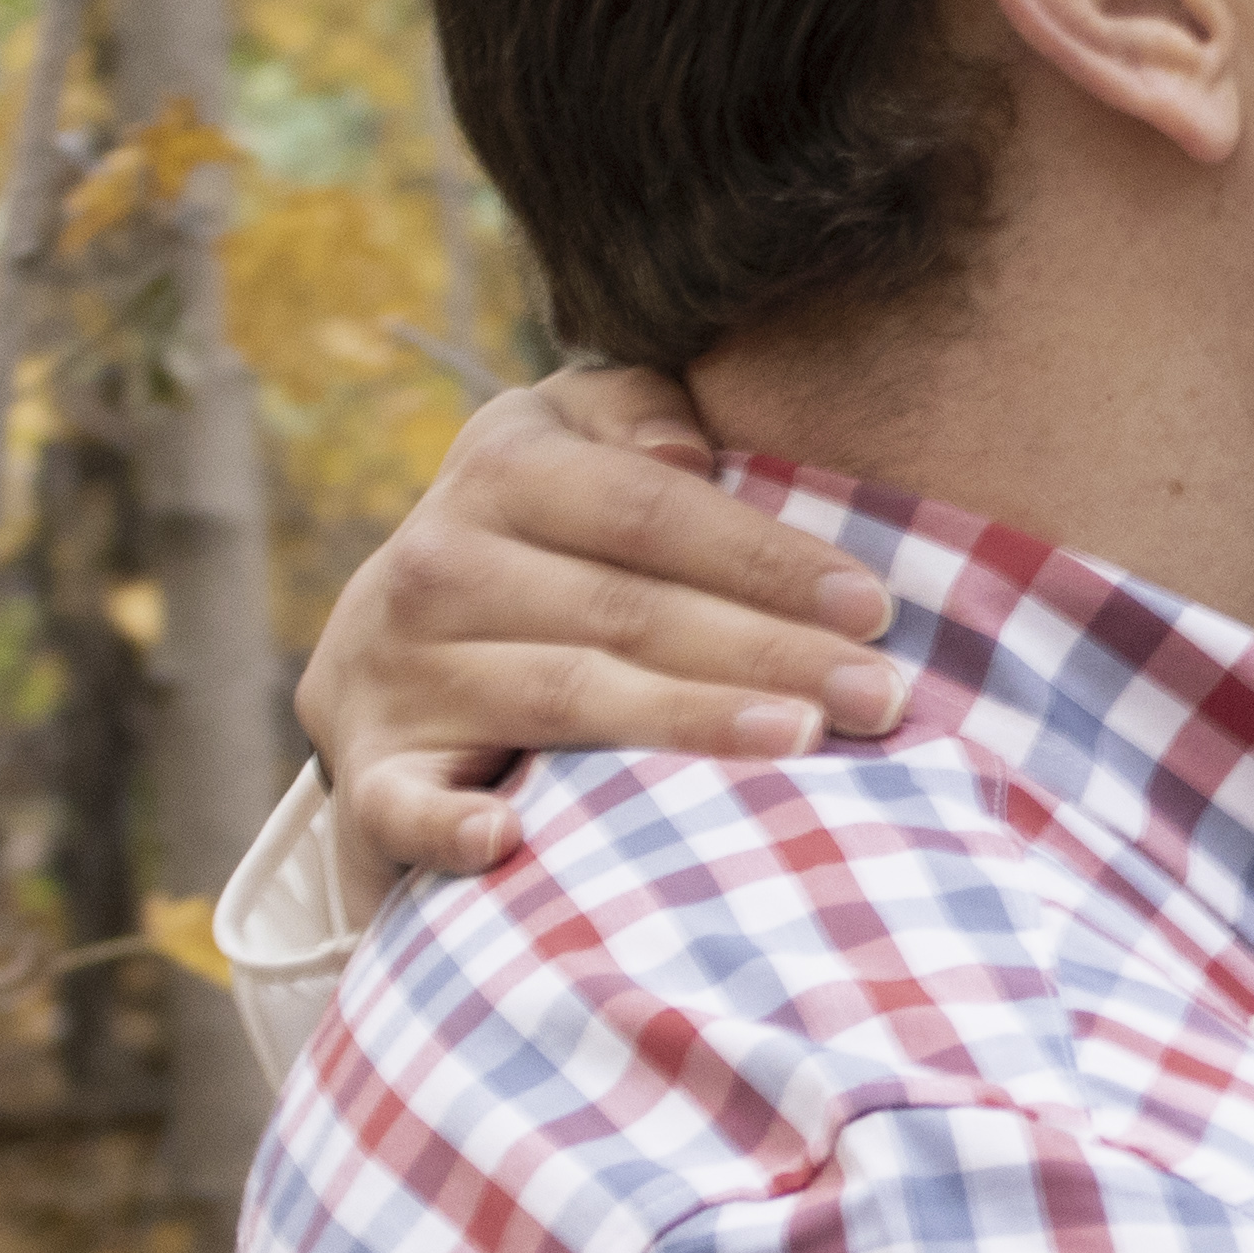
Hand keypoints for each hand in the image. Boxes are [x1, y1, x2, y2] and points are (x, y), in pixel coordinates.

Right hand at [294, 366, 917, 878]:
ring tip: (796, 741)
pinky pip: (403, 801)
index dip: (765, 556)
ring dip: (682, 721)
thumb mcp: (571, 442)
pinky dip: (446, 824)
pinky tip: (506, 840)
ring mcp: (400, 669)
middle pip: (627, 608)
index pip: (650, 511)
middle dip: (766, 650)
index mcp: (503, 468)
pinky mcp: (373, 769)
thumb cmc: (540, 545)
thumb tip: (690, 450)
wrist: (387, 657)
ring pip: (563, 694)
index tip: (873, 608)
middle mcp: (440, 562)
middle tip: (879, 696)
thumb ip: (636, 412)